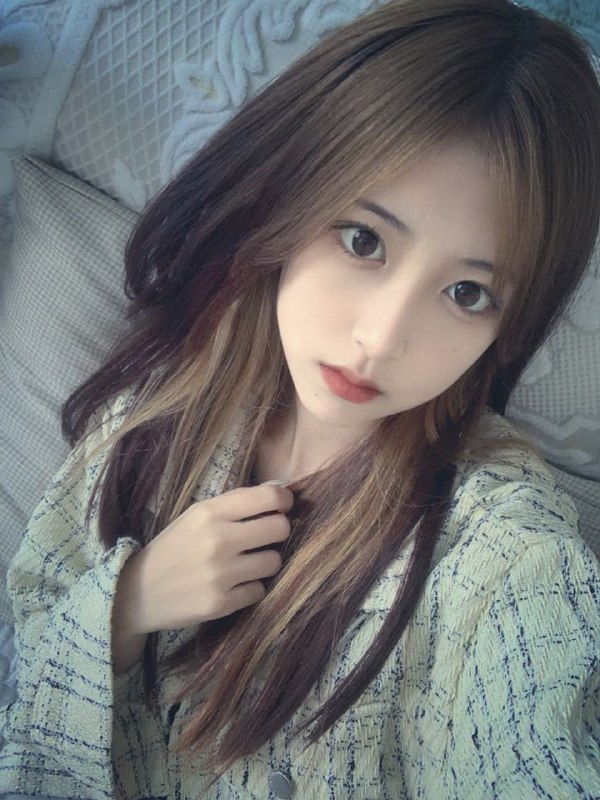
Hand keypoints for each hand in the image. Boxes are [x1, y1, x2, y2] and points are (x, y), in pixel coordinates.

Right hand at [111, 484, 292, 669]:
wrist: (138, 591)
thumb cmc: (174, 547)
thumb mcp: (197, 516)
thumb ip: (236, 503)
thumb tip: (281, 490)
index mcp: (209, 512)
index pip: (268, 497)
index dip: (284, 500)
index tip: (284, 505)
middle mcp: (218, 540)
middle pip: (280, 528)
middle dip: (278, 531)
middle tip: (265, 536)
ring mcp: (220, 574)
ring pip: (274, 561)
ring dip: (265, 561)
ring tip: (246, 562)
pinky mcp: (221, 603)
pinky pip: (259, 590)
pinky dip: (250, 587)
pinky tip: (233, 584)